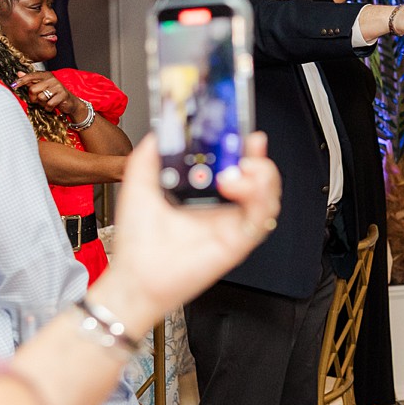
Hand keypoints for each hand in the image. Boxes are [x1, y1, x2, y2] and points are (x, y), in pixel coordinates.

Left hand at [13, 70, 79, 118]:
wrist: (71, 103)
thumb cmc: (54, 94)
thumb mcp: (42, 86)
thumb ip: (30, 80)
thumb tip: (19, 73)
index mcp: (46, 75)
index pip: (31, 76)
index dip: (21, 81)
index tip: (13, 85)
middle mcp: (52, 79)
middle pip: (33, 89)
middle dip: (33, 98)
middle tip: (38, 100)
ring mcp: (58, 87)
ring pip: (41, 98)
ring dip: (42, 103)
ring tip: (47, 102)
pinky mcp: (63, 95)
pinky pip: (49, 104)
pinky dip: (48, 108)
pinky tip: (52, 106)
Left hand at [86, 132, 281, 331]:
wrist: (135, 275)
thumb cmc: (137, 241)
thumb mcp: (138, 184)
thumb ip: (150, 155)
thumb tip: (161, 130)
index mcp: (203, 192)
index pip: (232, 162)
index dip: (239, 145)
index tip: (237, 128)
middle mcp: (222, 207)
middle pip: (257, 175)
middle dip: (257, 156)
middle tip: (246, 145)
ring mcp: (232, 223)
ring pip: (268, 193)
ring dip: (262, 175)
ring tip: (241, 168)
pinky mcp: (239, 241)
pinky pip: (262, 217)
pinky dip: (258, 197)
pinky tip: (236, 187)